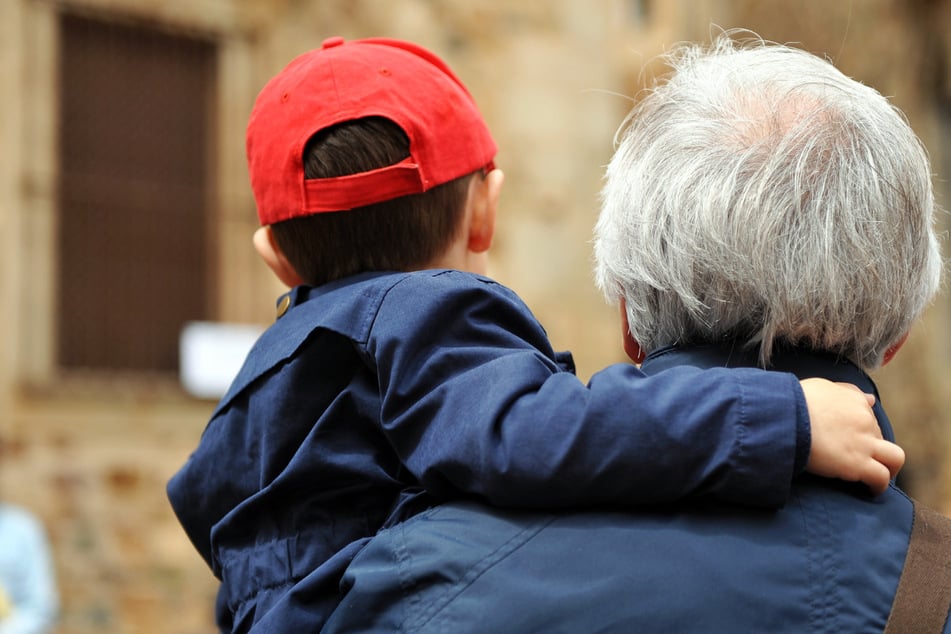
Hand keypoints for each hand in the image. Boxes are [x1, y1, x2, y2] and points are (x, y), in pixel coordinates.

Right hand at [799, 378, 904, 494]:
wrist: (786, 417)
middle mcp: (865, 420)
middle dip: (871, 446)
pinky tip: (871, 490)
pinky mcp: (858, 464)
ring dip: (889, 467)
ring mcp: (865, 443)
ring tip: (878, 477)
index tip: (850, 435)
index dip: (860, 427)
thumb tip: (871, 399)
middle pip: (879, 436)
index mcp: (856, 400)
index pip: (869, 414)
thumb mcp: (821, 386)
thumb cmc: (795, 401)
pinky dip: (879, 485)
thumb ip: (847, 391)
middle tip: (855, 456)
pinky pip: (881, 477)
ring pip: (894, 458)